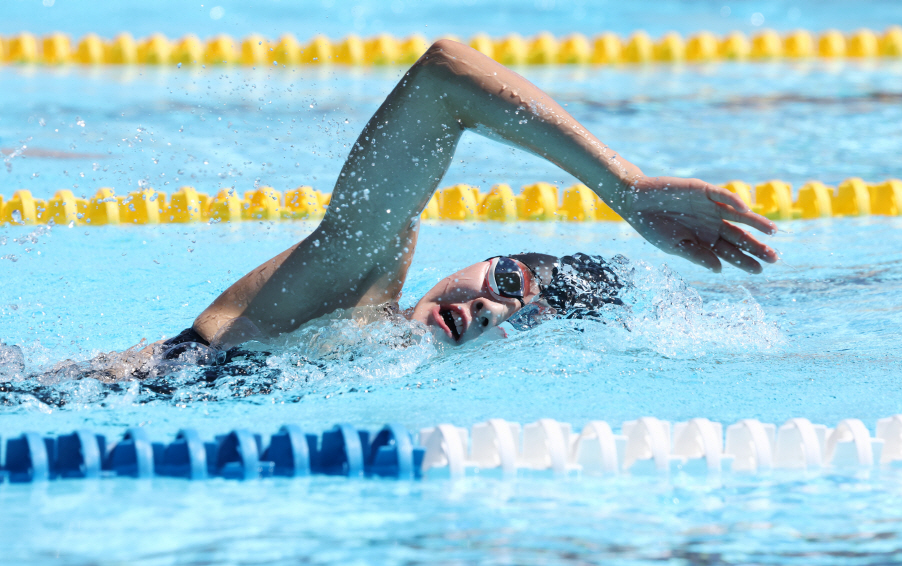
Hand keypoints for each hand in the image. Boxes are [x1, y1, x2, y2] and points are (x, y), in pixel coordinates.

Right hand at [612, 175, 778, 272]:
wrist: (636, 202)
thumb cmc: (652, 226)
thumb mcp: (675, 246)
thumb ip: (697, 255)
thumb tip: (719, 269)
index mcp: (704, 239)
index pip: (730, 252)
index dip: (744, 260)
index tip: (760, 270)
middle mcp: (711, 223)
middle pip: (739, 236)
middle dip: (756, 246)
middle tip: (774, 257)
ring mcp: (709, 207)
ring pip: (738, 216)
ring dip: (755, 223)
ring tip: (773, 231)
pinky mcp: (703, 191)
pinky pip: (721, 195)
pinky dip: (733, 201)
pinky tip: (745, 209)